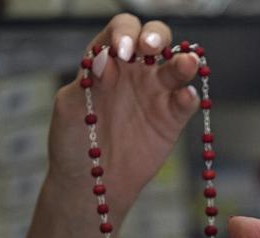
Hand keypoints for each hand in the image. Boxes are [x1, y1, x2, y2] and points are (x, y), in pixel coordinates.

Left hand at [47, 14, 199, 208]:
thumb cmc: (74, 143)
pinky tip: (186, 97)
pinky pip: (185, 103)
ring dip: (184, 62)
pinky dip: (190, 97)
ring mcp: (156, 94)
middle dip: (156, 37)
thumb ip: (86, 83)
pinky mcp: (172, 119)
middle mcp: (135, 71)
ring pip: (176, 68)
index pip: (120, 31)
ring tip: (187, 64)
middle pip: (154, 39)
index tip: (121, 51)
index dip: (124, 33)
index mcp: (107, 60)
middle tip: (151, 48)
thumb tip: (103, 58)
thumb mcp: (69, 110)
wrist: (92, 183)